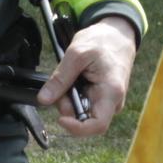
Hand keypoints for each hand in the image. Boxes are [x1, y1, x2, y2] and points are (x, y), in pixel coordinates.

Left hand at [38, 14, 137, 135]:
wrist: (118, 34)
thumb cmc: (103, 40)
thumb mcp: (77, 53)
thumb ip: (60, 78)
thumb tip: (44, 99)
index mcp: (111, 91)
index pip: (97, 125)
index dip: (76, 128)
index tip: (60, 118)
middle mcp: (113, 102)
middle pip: (85, 120)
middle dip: (68, 106)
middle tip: (62, 85)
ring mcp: (109, 102)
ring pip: (83, 113)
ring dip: (70, 100)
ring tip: (71, 77)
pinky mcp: (103, 99)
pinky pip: (85, 105)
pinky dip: (75, 95)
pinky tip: (76, 80)